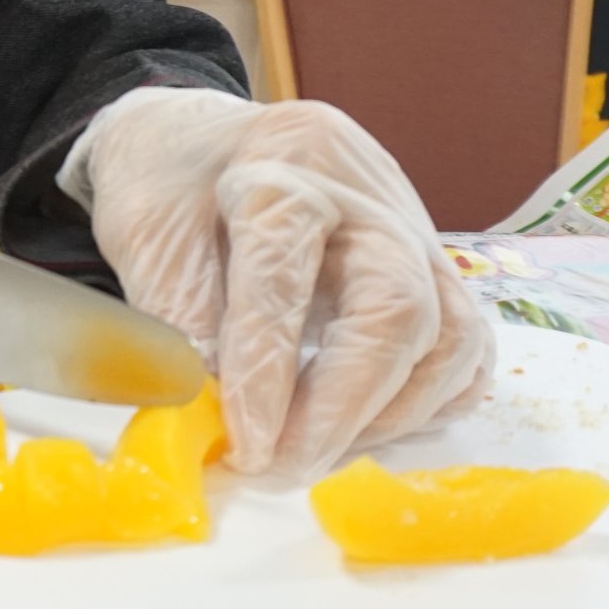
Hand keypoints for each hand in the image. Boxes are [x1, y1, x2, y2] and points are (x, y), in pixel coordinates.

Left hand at [69, 88, 492, 479]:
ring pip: (446, 334)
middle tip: (283, 467)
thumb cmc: (168, 184)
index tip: (247, 448)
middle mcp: (363, 193)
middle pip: (395, 306)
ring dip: (386, 414)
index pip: (284, 275)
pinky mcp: (433, 266)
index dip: (268, 371)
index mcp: (278, 167)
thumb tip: (213, 421)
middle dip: (344, 406)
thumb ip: (180, 323)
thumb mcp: (146, 239)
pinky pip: (463, 346)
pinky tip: (362, 426)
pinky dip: (423, 401)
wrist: (201, 141)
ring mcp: (412, 227)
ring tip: (313, 451)